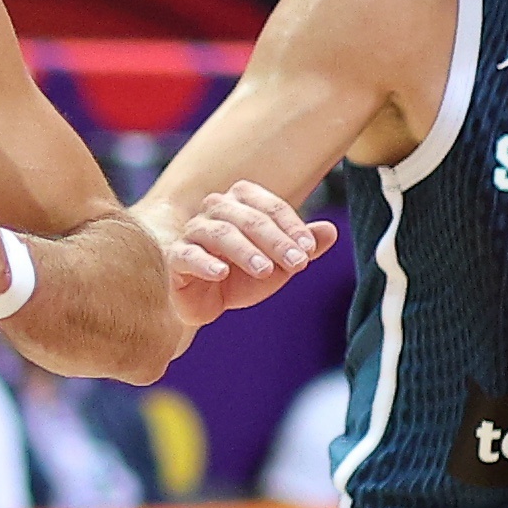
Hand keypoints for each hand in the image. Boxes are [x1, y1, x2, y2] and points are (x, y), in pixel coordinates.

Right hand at [167, 182, 338, 327]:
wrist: (204, 304)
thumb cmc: (240, 276)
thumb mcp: (277, 264)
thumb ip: (302, 247)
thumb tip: (331, 230)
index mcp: (240, 202)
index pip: (269, 206)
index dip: (291, 226)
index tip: (308, 250)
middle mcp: (214, 210)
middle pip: (247, 217)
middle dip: (275, 240)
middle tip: (298, 263)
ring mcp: (192, 232)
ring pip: (219, 232)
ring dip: (246, 250)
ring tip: (266, 271)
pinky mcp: (175, 257)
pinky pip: (187, 254)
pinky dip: (205, 262)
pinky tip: (222, 274)